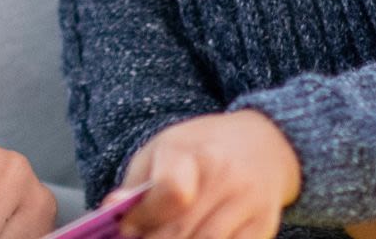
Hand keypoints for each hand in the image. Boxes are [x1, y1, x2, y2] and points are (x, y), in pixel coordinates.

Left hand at [109, 110, 300, 238]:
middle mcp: (225, 176)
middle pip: (180, 230)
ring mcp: (248, 203)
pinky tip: (191, 238)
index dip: (145, 217)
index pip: (170, 191)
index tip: (128, 228)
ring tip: (162, 238)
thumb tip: (110, 209)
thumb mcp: (163, 148)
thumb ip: (136, 182)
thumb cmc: (202, 148)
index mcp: (193, 151)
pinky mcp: (263, 226)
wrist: (265, 145)